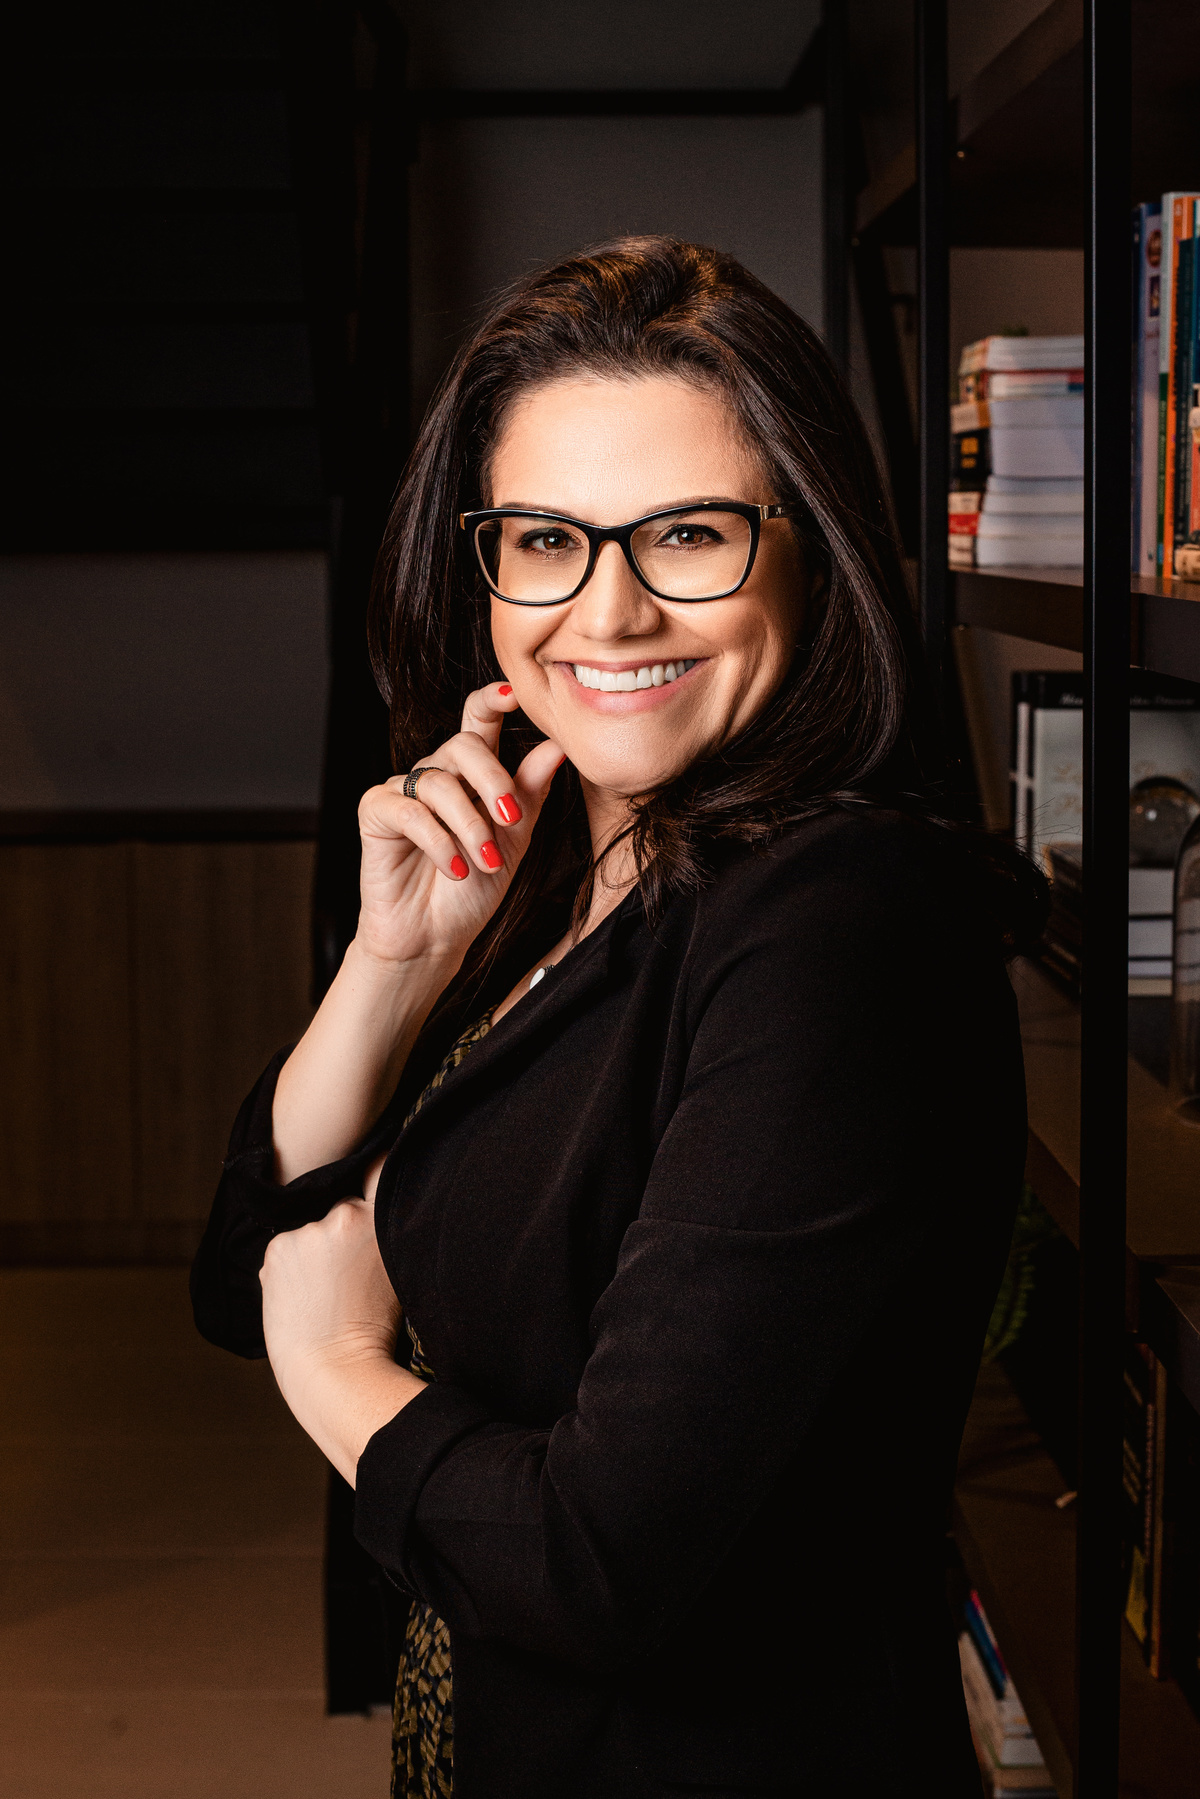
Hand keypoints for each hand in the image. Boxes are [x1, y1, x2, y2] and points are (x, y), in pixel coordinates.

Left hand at [260, 1200, 421, 1484]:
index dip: (374, 1174)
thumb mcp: (397, 1270)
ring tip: (323, 1294)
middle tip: (346, 1277)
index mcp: (380, 1218)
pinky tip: (303, 1297)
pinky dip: (291, 1268)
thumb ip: (383, 1233)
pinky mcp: (276, 1248)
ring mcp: (307, 1231)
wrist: (336, 1370)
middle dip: (341, 1234)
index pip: (378, 1169)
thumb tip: (368, 1207)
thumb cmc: (374, 1331)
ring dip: (313, 1252)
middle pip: (340, 1210)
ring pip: (310, 1231)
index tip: (371, 1187)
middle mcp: (343, 1215)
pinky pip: (285, 1250)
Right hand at [355, 682, 564, 970]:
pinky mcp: (375, 813)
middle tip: (510, 819)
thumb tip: (557, 747)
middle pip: (462, 745)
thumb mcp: (513, 841)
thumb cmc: (471, 890)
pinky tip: (454, 868)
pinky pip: (408, 811)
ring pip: (438, 782)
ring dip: (469, 825)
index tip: (514, 694)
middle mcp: (436, 775)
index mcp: (470, 774)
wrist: (433, 939)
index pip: (479, 722)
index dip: (492, 701)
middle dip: (492, 779)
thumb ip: (529, 793)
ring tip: (486, 861)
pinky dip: (437, 841)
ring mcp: (403, 791)